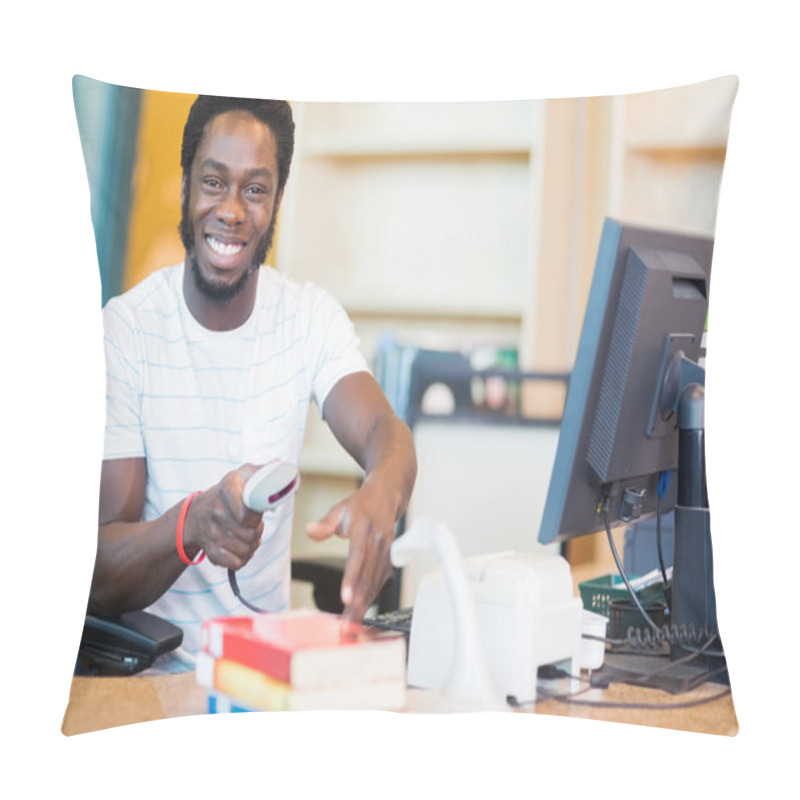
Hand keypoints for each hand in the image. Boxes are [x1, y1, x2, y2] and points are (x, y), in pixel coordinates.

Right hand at [183, 464, 264, 569]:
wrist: (195, 515)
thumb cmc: (227, 494)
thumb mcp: (243, 475)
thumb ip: (263, 471)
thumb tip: (279, 464)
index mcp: (229, 486)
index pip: (247, 514)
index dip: (256, 517)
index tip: (256, 514)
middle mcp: (217, 510)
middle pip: (251, 533)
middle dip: (257, 530)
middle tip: (253, 524)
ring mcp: (212, 532)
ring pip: (246, 549)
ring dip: (251, 545)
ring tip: (246, 534)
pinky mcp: (211, 550)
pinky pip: (236, 563)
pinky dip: (242, 558)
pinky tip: (239, 547)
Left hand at [306, 477, 399, 620]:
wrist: (386, 498)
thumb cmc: (360, 506)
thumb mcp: (340, 508)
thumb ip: (325, 523)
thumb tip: (309, 531)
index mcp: (364, 529)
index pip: (358, 557)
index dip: (352, 579)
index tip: (345, 598)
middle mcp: (379, 543)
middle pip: (367, 577)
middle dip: (357, 603)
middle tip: (346, 624)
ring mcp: (386, 553)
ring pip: (374, 584)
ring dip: (363, 606)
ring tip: (351, 625)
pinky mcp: (389, 562)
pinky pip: (379, 583)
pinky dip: (370, 600)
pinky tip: (360, 613)